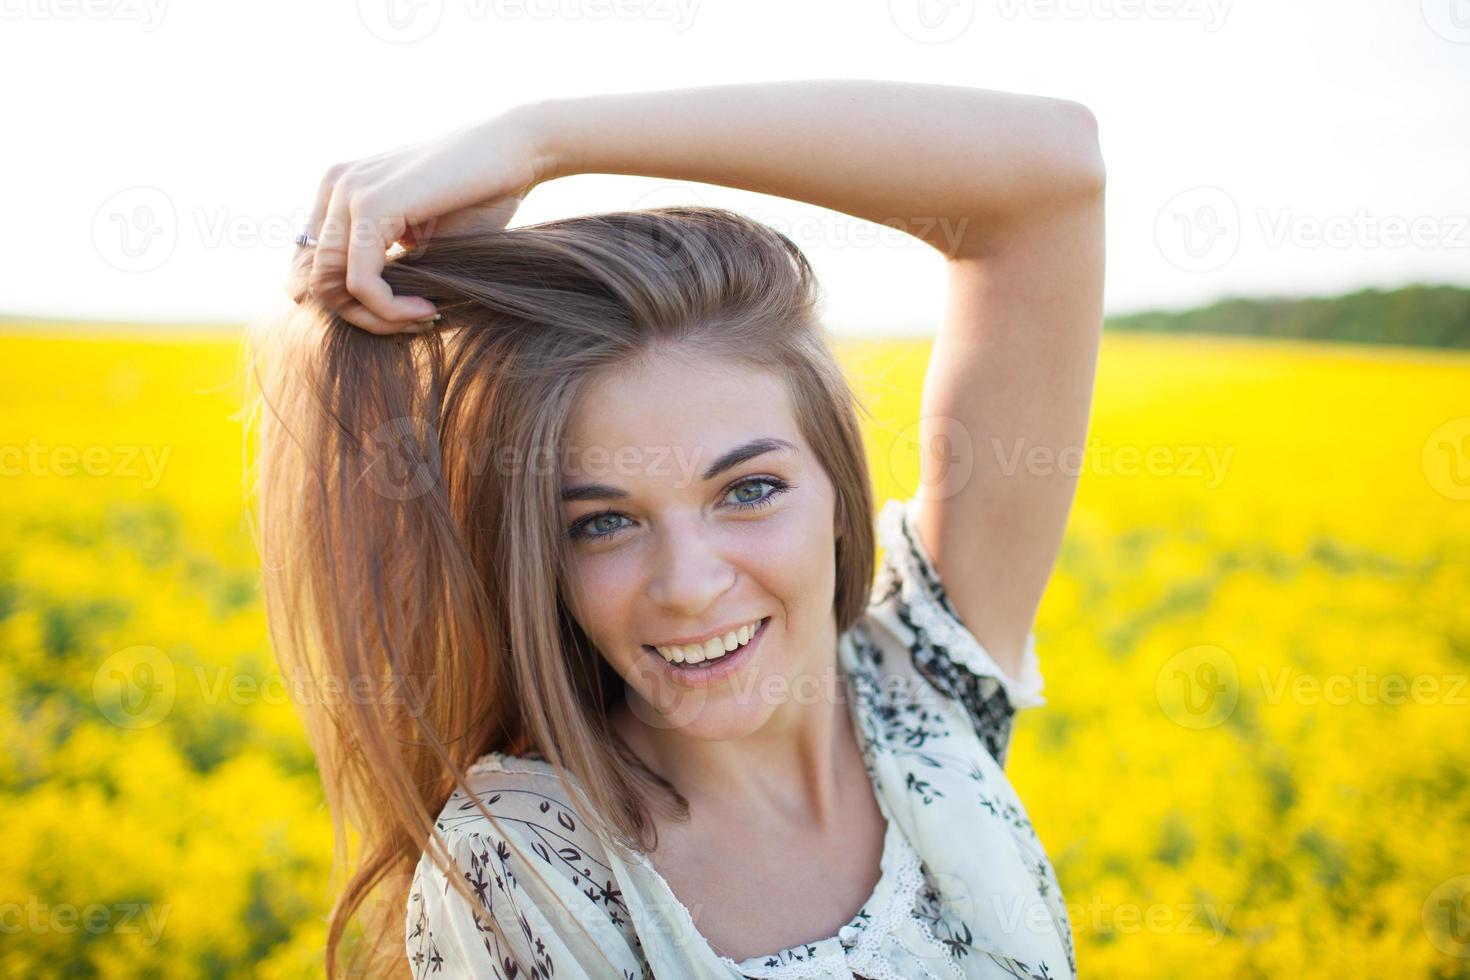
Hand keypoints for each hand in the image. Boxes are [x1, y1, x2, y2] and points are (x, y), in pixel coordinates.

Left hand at [287, 106, 547, 334]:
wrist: (518, 150)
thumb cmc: (482, 196)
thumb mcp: (421, 237)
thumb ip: (386, 263)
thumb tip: (354, 310)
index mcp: (341, 190)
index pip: (313, 267)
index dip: (353, 306)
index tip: (404, 316)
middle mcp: (335, 185)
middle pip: (316, 282)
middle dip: (363, 318)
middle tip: (414, 323)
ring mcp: (349, 191)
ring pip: (331, 287)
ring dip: (378, 319)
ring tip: (422, 318)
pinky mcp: (372, 204)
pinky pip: (362, 281)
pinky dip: (391, 309)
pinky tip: (428, 309)